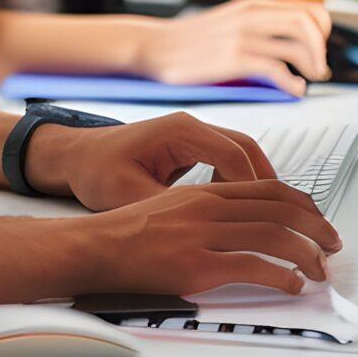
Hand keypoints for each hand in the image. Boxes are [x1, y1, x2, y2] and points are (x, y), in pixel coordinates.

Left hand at [27, 110, 275, 211]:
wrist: (75, 158)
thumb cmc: (95, 170)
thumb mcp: (129, 195)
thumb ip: (167, 208)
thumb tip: (201, 228)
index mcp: (179, 131)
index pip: (232, 154)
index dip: (252, 187)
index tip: (266, 215)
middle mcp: (190, 128)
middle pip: (246, 149)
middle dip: (267, 183)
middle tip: (282, 216)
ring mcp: (191, 136)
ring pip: (241, 154)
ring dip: (257, 183)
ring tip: (271, 216)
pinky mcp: (189, 148)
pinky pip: (227, 161)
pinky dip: (241, 182)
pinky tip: (243, 209)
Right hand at [76, 178, 343, 294]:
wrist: (93, 246)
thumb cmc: (127, 234)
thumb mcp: (174, 208)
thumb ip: (210, 212)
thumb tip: (247, 228)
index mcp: (205, 193)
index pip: (269, 190)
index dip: (303, 205)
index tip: (319, 221)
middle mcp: (208, 207)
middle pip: (279, 210)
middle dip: (315, 228)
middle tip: (332, 245)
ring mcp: (202, 235)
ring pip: (272, 236)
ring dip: (305, 254)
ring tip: (319, 270)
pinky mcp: (196, 265)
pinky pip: (251, 267)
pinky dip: (280, 276)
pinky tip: (292, 285)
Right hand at [136, 0, 333, 94]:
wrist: (153, 46)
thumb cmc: (189, 40)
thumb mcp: (229, 20)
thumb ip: (258, 24)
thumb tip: (292, 40)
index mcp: (253, 5)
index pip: (307, 9)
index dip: (323, 31)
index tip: (320, 49)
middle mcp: (251, 17)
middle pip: (308, 23)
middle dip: (322, 48)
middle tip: (319, 68)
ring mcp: (242, 37)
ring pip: (297, 45)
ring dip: (313, 66)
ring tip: (309, 80)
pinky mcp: (232, 60)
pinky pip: (276, 69)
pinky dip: (293, 83)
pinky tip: (292, 90)